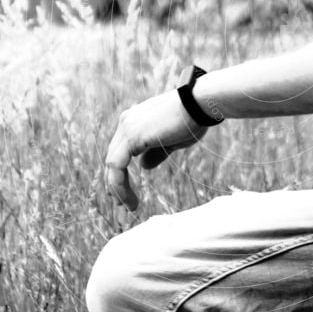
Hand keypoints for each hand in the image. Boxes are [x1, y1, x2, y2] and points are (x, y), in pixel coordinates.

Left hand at [105, 89, 207, 210]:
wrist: (200, 104)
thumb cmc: (192, 119)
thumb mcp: (171, 141)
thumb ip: (155, 152)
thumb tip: (143, 166)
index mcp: (135, 120)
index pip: (121, 151)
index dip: (121, 173)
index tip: (128, 193)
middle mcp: (127, 122)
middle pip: (113, 158)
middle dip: (117, 184)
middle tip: (124, 205)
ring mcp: (127, 128)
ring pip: (112, 164)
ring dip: (117, 188)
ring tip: (128, 207)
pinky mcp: (132, 136)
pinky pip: (116, 166)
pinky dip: (119, 185)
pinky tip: (129, 199)